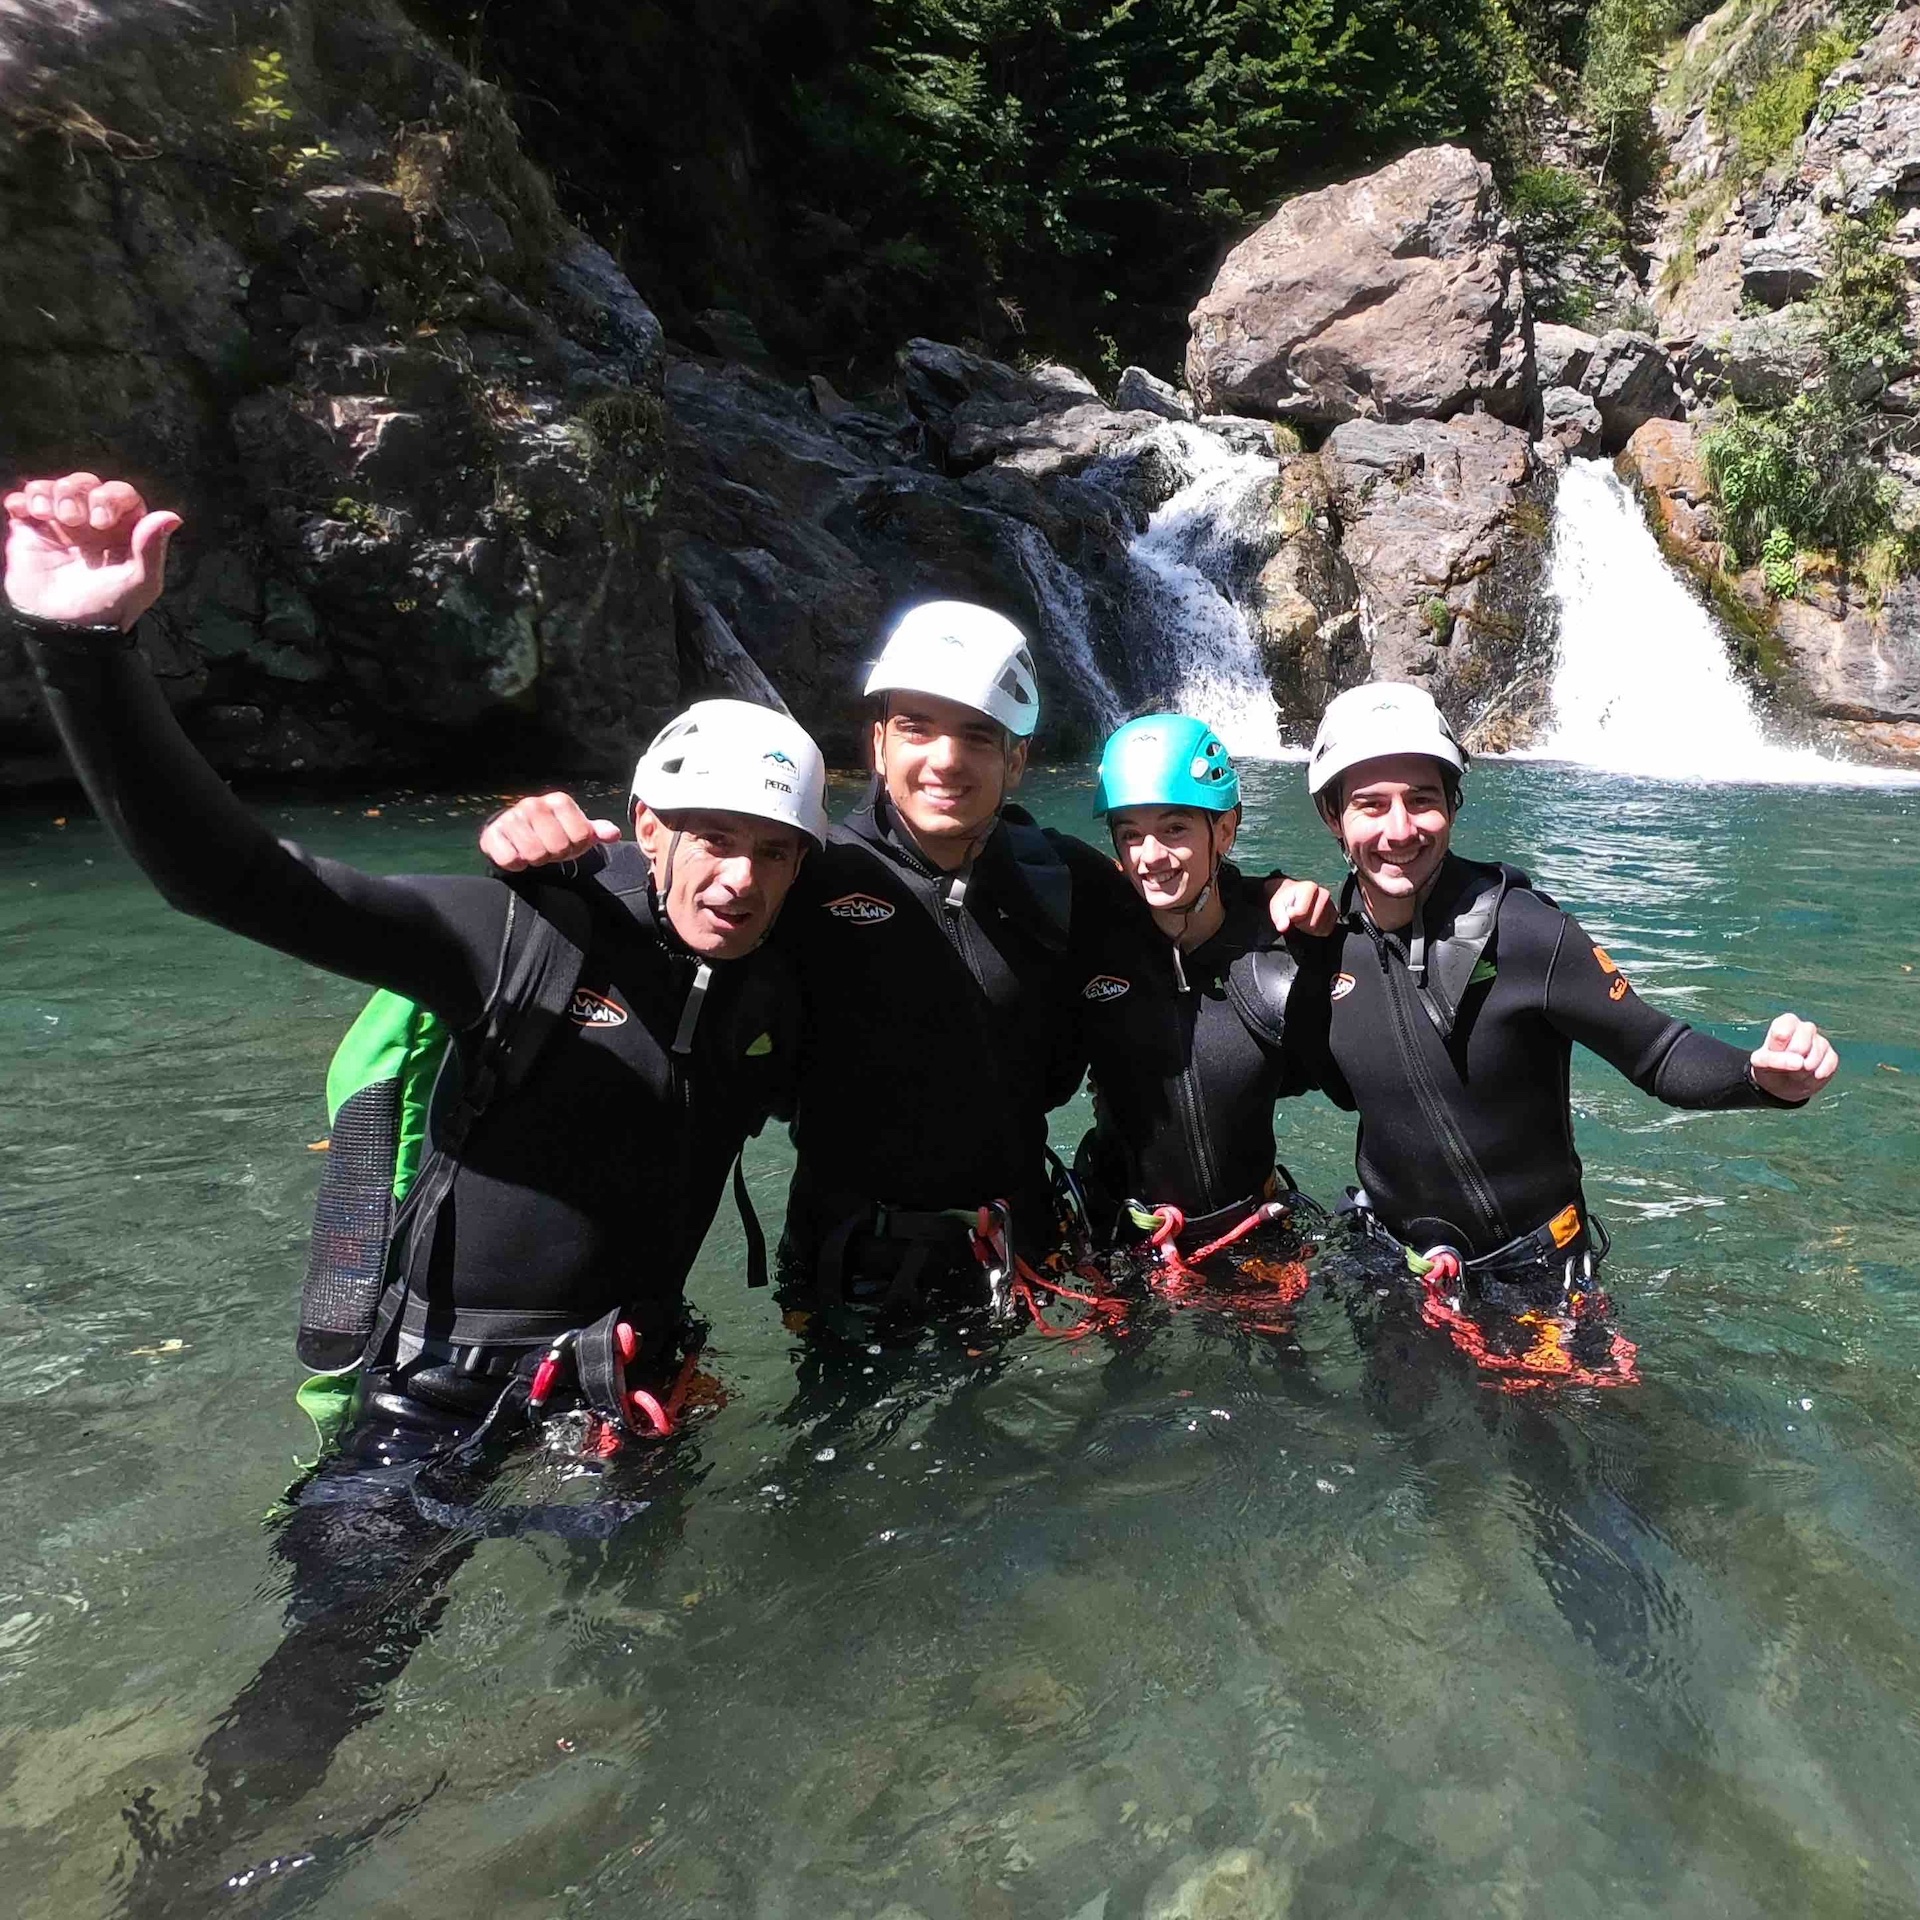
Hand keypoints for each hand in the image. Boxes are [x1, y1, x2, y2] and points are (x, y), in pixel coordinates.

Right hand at [4, 473, 179, 629]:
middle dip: (76, 492)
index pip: (120, 494)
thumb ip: (152, 550)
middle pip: (85, 483)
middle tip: (73, 520)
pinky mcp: (32, 530)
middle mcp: (92, 523)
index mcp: (123, 531)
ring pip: (55, 487)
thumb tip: (172, 517)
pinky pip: (24, 501)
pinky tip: (23, 512)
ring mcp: (61, 525)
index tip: (100, 519)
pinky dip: (22, 499)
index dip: (110, 496)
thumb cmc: (107, 608)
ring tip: (48, 515)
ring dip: (48, 492)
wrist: (64, 628)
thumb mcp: (139, 584)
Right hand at [480, 791, 620, 870]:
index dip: (577, 847)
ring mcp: (512, 817)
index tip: (567, 843)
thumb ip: (597, 832)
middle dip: (555, 855)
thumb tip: (614, 834)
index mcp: (559, 801)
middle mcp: (534, 804)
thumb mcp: (578, 832)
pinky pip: (510, 859)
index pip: (582, 836)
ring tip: (534, 851)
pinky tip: (516, 854)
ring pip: (535, 854)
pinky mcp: (493, 834)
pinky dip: (516, 864)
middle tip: (549, 849)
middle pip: (558, 847)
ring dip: (536, 860)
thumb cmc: (552, 833)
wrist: (515, 836)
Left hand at [1268, 875, 1336, 937]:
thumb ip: (1278, 916)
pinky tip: (1310, 922)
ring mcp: (1331, 905)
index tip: (1289, 911)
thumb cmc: (1285, 900)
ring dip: (1308, 928)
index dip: (1292, 916)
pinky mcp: (1334, 915)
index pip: (1301, 912)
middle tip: (1296, 916)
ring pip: (1319, 928)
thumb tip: (1283, 927)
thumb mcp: (1276, 905)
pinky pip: (1326, 930)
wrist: (1293, 897)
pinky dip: (1316, 931)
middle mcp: (1324, 894)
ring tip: (1303, 918)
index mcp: (1310, 887)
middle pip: (1312, 923)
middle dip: (1301, 923)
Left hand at [1749, 1012, 1838, 1103]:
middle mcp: (1805, 1028)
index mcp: (1785, 1023)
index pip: (1783, 1031)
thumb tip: (1800, 1063)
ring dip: (1803, 1071)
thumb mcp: (1761, 1063)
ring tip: (1795, 1073)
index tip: (1774, 1052)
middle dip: (1791, 1062)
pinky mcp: (1831, 1055)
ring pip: (1816, 1056)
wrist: (1782, 1085)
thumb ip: (1774, 1059)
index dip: (1778, 1047)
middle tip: (1786, 1066)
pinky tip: (1809, 1076)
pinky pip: (1829, 1064)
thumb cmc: (1769, 1068)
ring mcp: (1820, 1041)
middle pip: (1800, 1046)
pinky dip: (1816, 1076)